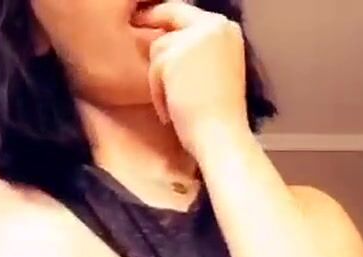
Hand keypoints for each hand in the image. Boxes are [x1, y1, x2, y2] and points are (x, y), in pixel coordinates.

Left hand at [132, 1, 247, 158]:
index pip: (188, 12)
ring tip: (174, 105)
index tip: (146, 20)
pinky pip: (153, 68)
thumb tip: (168, 41)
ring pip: (159, 46)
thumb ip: (197, 52)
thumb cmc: (217, 118)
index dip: (165, 15)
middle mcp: (215, 25)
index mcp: (227, 29)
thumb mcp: (215, 73)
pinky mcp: (176, 54)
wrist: (221, 138)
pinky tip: (170, 111)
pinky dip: (157, 92)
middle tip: (136, 29)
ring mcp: (196, 37)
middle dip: (151, 26)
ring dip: (159, 78)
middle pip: (170, 16)